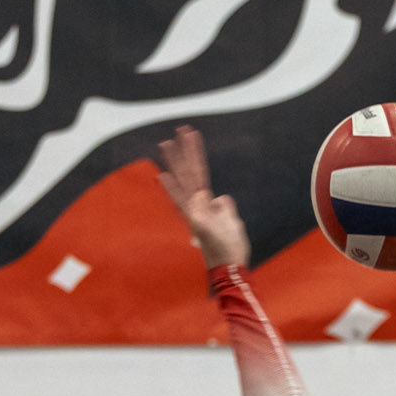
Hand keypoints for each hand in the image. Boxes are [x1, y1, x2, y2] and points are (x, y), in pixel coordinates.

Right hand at [157, 126, 250, 270]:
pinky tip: (162, 175)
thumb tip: (220, 198)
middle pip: (191, 172)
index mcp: (207, 204)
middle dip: (185, 150)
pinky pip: (182, 202)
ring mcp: (195, 213)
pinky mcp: (195, 222)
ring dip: (175, 162)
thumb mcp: (233, 222)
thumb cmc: (232, 248)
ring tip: (166, 142)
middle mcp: (198, 206)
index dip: (196, 154)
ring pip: (185, 182)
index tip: (192, 134)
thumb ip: (225, 207)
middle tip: (179, 128)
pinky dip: (172, 190)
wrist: (231, 267)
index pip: (200, 173)